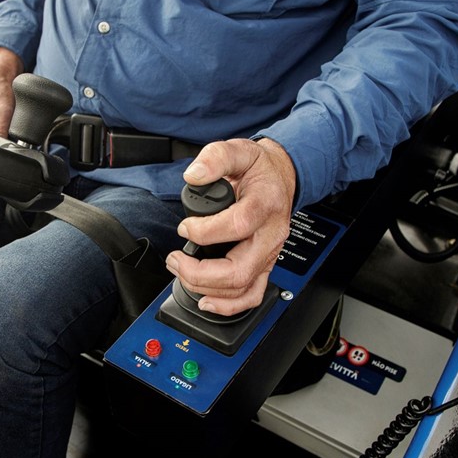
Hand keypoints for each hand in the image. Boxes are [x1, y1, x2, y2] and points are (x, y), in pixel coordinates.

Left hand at [165, 138, 296, 315]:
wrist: (281, 178)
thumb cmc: (259, 169)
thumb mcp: (239, 150)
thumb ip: (216, 158)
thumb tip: (194, 175)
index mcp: (266, 204)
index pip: (238, 225)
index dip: (206, 231)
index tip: (185, 227)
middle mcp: (271, 235)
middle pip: (240, 269)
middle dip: (200, 272)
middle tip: (176, 260)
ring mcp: (270, 255)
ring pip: (243, 287)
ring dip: (206, 288)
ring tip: (181, 273)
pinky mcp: (265, 266)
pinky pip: (252, 295)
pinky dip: (228, 306)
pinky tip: (206, 301)